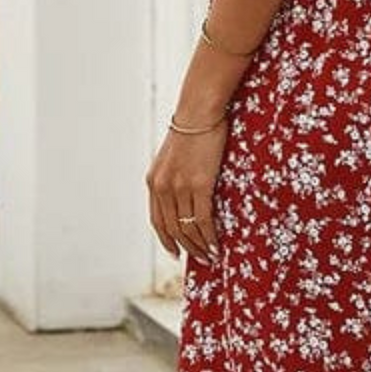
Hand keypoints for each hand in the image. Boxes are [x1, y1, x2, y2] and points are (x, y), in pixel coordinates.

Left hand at [145, 118, 229, 262]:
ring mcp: (180, 187)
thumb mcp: (173, 157)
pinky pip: (204, 219)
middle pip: (172, 229)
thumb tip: (185, 194)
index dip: (167, 240)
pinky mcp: (199, 185)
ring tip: (211, 255)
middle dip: (187, 248)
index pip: (157, 221)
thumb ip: (173, 177)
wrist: (200, 112)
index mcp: (153, 182)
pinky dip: (209, 236)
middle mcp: (162, 187)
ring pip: (188, 228)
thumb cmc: (192, 130)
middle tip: (200, 259)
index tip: (177, 253)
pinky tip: (216, 244)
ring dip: (200, 246)